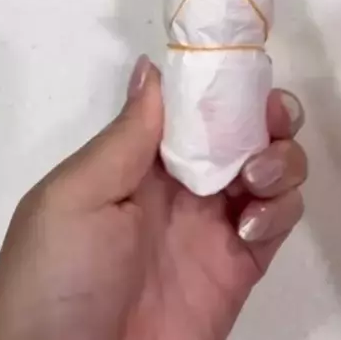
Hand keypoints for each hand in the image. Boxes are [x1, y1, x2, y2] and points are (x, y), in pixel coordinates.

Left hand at [0, 56, 307, 339]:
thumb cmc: (60, 274)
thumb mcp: (77, 195)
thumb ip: (125, 135)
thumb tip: (151, 67)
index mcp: (142, 158)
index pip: (195, 106)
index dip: (224, 84)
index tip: (245, 71)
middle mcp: (184, 183)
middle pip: (244, 131)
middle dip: (268, 115)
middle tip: (273, 118)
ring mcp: (215, 224)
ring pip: (272, 169)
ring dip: (280, 160)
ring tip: (254, 180)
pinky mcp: (240, 266)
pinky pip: (279, 221)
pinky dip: (280, 211)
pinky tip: (250, 226)